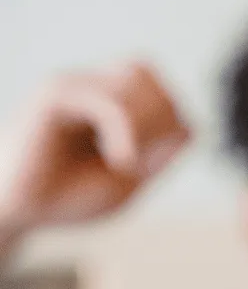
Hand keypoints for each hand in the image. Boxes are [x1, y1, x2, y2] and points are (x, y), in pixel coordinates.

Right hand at [0, 62, 189, 250]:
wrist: (16, 211)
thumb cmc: (65, 197)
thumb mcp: (128, 182)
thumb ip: (160, 156)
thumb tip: (190, 126)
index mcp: (109, 104)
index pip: (162, 91)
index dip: (172, 127)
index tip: (148, 166)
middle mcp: (90, 86)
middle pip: (153, 77)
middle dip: (162, 123)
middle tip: (141, 162)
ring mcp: (73, 85)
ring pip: (139, 80)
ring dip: (147, 127)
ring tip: (126, 162)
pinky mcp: (56, 95)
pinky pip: (113, 102)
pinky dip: (128, 134)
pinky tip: (119, 161)